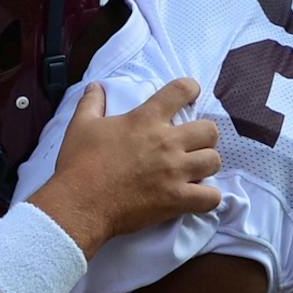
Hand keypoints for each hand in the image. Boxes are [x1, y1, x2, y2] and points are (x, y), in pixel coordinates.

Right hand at [30, 78, 220, 254]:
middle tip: (191, 146)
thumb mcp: (80, 126)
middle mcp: (166, 142)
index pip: (181, 90)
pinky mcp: (175, 199)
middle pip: (209, 130)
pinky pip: (210, 198)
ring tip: (195, 172)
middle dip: (204, 137)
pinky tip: (197, 197)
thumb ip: (92, 103)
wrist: (78, 204)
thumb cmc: (79, 164)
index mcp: (146, 120)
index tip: (191, 95)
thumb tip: (95, 87)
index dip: (190, 89)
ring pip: (213, 161)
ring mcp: (174, 172)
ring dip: (206, 165)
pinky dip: (208, 198)